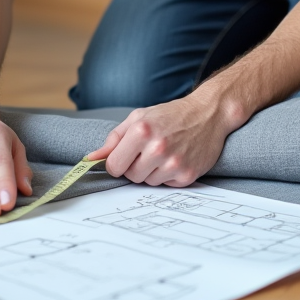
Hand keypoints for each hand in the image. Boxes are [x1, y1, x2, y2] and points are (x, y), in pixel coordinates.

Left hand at [88, 93, 240, 186]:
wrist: (208, 113)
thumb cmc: (170, 115)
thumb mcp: (139, 117)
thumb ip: (114, 139)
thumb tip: (91, 158)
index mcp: (141, 131)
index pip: (114, 165)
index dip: (118, 162)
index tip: (126, 156)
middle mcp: (157, 148)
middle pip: (131, 176)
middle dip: (136, 167)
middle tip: (149, 151)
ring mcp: (173, 163)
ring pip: (148, 183)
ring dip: (153, 172)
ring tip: (165, 153)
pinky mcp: (187, 174)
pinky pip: (166, 185)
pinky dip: (169, 176)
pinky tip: (177, 158)